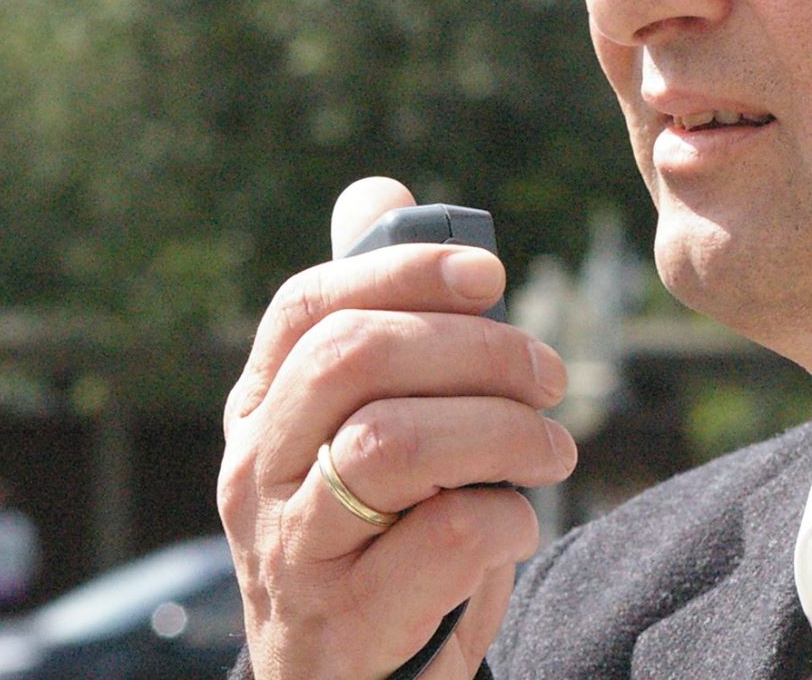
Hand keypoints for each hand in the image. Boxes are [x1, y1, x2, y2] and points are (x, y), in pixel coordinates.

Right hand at [218, 178, 578, 679]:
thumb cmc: (374, 536)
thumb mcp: (363, 425)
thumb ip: (376, 319)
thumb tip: (381, 194)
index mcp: (263, 408)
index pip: (309, 306)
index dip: (404, 272)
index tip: (491, 275)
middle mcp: (258, 470)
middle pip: (356, 359)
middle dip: (476, 350)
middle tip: (550, 375)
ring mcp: (290, 546)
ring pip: (394, 442)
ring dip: (504, 432)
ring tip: (554, 450)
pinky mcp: (343, 616)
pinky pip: (440, 536)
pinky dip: (505, 518)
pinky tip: (518, 524)